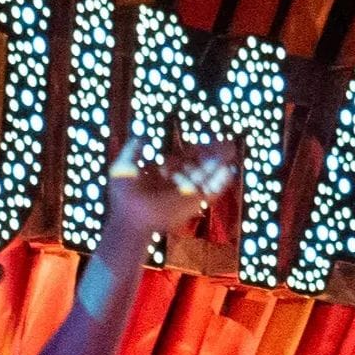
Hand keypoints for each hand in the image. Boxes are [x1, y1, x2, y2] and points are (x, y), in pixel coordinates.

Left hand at [102, 129, 238, 252]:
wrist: (129, 218)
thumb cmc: (123, 195)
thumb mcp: (123, 167)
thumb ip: (133, 150)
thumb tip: (141, 136)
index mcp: (164, 172)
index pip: (185, 157)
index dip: (196, 148)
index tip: (206, 139)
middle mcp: (177, 181)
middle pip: (200, 164)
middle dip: (213, 154)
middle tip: (227, 143)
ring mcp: (185, 193)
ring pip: (207, 175)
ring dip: (219, 163)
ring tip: (231, 150)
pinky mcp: (192, 204)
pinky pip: (209, 192)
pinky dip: (219, 182)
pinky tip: (229, 170)